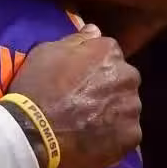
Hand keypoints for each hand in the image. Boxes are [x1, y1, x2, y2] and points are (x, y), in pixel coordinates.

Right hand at [7, 24, 141, 167]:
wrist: (34, 131)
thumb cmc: (38, 86)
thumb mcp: (46, 52)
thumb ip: (76, 40)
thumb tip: (94, 30)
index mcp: (109, 52)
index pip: (108, 53)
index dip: (92, 65)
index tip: (77, 76)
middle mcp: (128, 76)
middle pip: (121, 79)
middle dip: (107, 86)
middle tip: (82, 100)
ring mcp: (132, 108)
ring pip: (125, 106)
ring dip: (111, 110)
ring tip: (86, 121)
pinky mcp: (131, 136)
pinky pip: (125, 131)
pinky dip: (112, 134)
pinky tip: (92, 137)